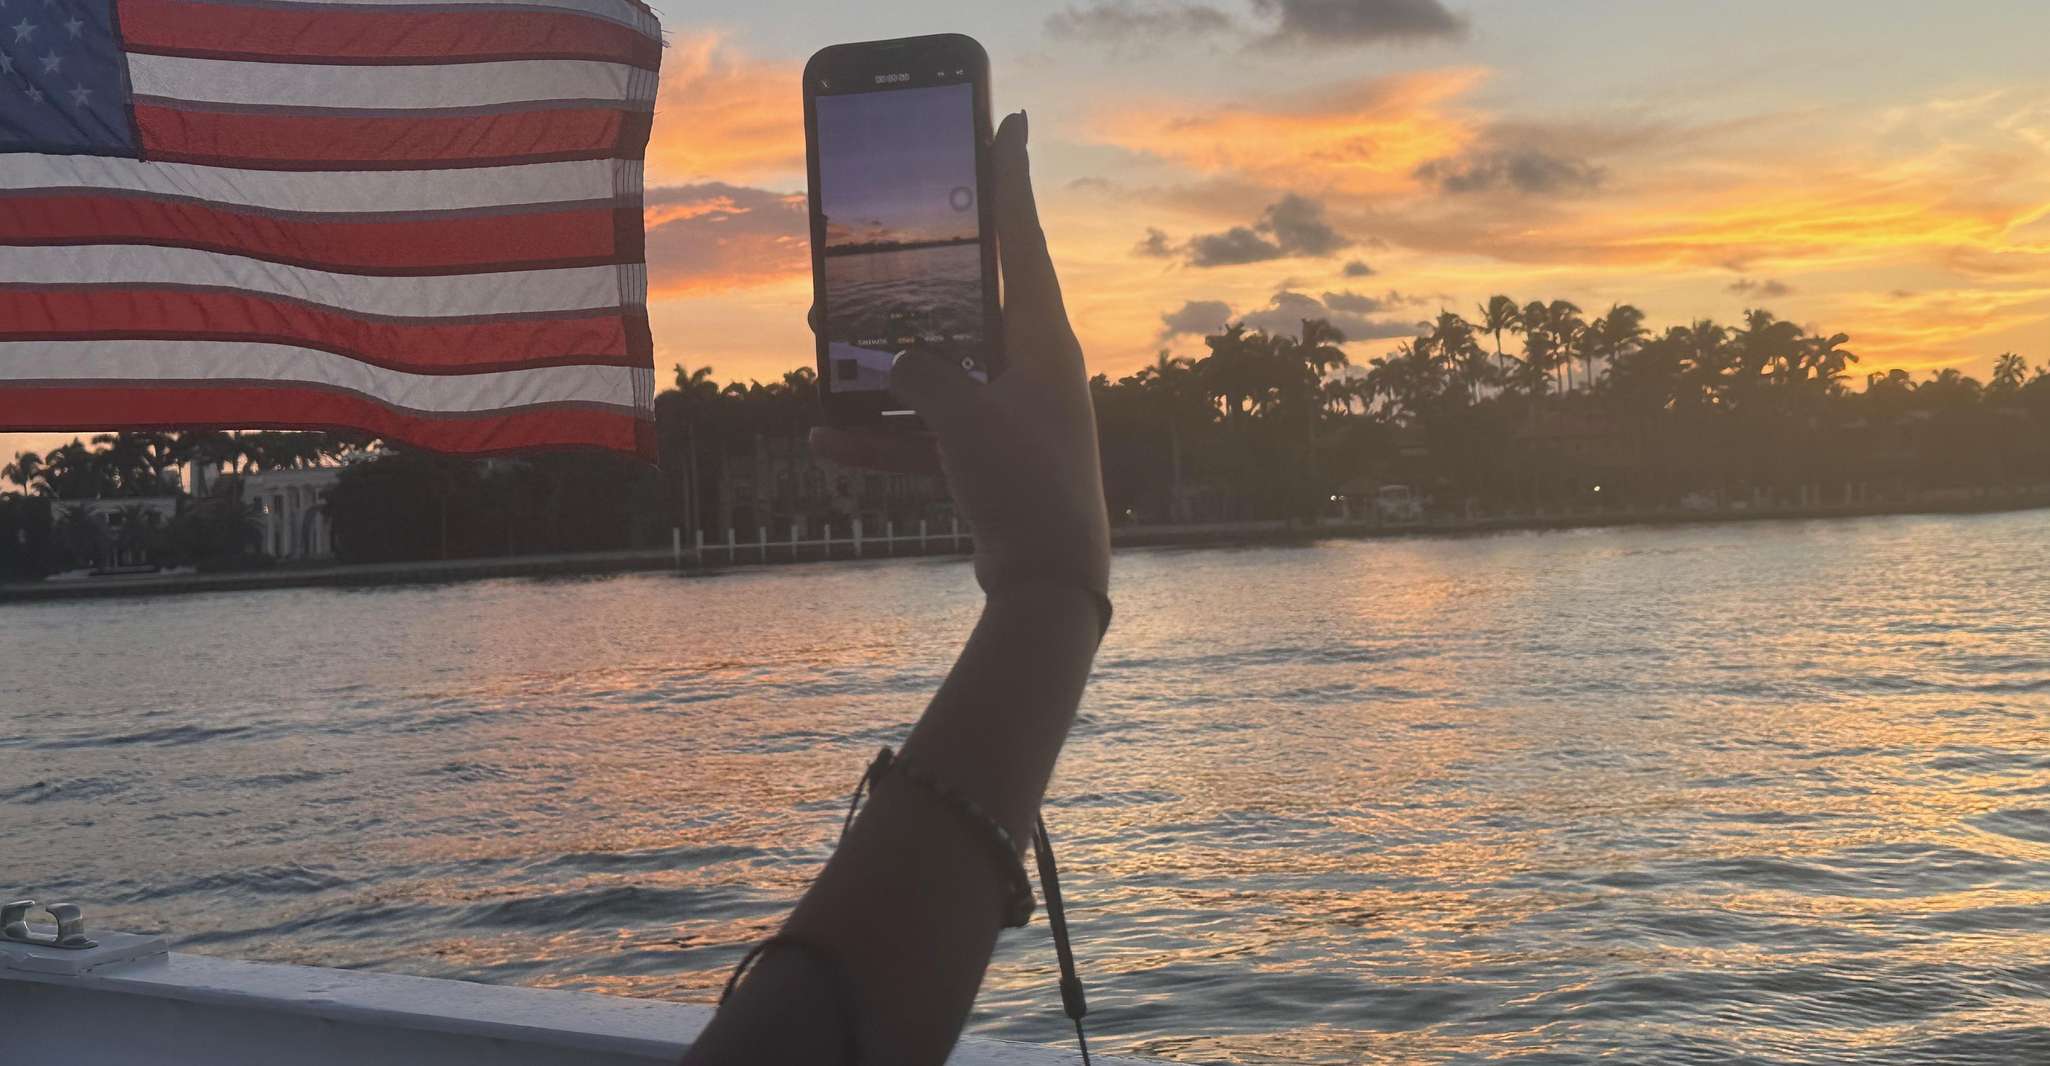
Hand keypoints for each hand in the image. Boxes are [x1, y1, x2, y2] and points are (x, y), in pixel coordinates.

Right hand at [811, 112, 1110, 597]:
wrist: (1051, 581)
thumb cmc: (1024, 485)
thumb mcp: (962, 415)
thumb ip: (921, 373)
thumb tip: (896, 362)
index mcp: (1044, 340)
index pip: (1022, 239)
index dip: (1009, 179)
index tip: (1005, 122)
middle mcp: (1032, 369)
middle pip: (962, 307)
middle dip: (904, 292)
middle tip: (858, 263)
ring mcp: (1012, 415)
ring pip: (935, 373)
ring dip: (877, 371)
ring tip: (818, 350)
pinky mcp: (991, 460)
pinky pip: (927, 434)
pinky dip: (884, 437)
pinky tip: (825, 441)